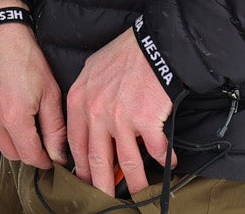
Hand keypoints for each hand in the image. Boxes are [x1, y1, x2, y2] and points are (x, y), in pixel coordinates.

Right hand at [0, 0, 66, 169]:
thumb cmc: (25, 57)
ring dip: (10, 139)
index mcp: (13, 115)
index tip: (50, 156)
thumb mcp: (50, 92)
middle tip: (38, 134)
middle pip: (12, 154)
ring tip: (20, 117)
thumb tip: (57, 156)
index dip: (44, 160)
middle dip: (27, 149)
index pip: (30, 157)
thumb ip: (55, 129)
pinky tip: (4, 107)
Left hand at [65, 28, 173, 198]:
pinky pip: (156, 150)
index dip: (80, 167)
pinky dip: (164, 160)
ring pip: (127, 162)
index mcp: (79, 101)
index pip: (76, 144)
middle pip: (97, 160)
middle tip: (104, 198)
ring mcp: (120, 119)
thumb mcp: (92, 71)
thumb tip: (88, 124)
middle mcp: (96, 113)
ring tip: (140, 191)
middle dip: (101, 185)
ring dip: (136, 181)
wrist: (152, 46)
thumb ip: (86, 99)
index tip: (85, 180)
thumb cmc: (124, 55)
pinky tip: (168, 164)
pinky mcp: (146, 121)